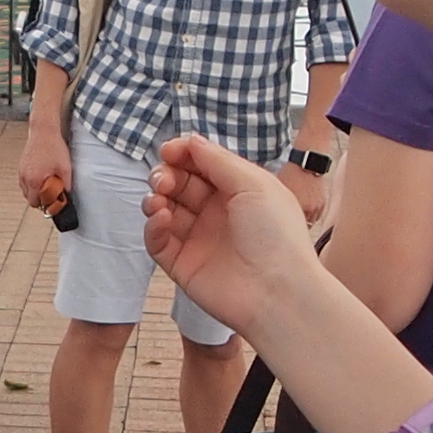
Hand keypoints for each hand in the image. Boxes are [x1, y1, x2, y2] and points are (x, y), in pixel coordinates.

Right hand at [17, 121, 73, 214]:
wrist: (43, 131)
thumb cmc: (53, 147)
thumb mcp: (65, 167)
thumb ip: (67, 184)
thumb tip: (67, 194)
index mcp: (35, 180)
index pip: (36, 203)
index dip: (46, 205)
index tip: (53, 201)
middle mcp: (25, 178)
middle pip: (29, 199)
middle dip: (40, 200)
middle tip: (51, 195)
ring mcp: (21, 172)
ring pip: (25, 191)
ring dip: (35, 193)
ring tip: (46, 186)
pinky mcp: (21, 167)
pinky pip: (24, 182)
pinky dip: (31, 185)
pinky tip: (40, 178)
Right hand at [143, 136, 321, 331]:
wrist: (279, 292)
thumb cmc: (277, 236)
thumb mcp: (253, 183)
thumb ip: (217, 159)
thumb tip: (189, 141)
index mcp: (239, 191)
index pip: (202, 164)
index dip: (183, 154)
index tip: (169, 150)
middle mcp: (218, 214)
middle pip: (180, 184)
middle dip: (166, 175)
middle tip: (162, 178)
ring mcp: (200, 240)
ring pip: (165, 210)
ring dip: (155, 198)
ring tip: (158, 199)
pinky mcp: (184, 265)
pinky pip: (158, 241)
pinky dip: (153, 227)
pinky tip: (161, 219)